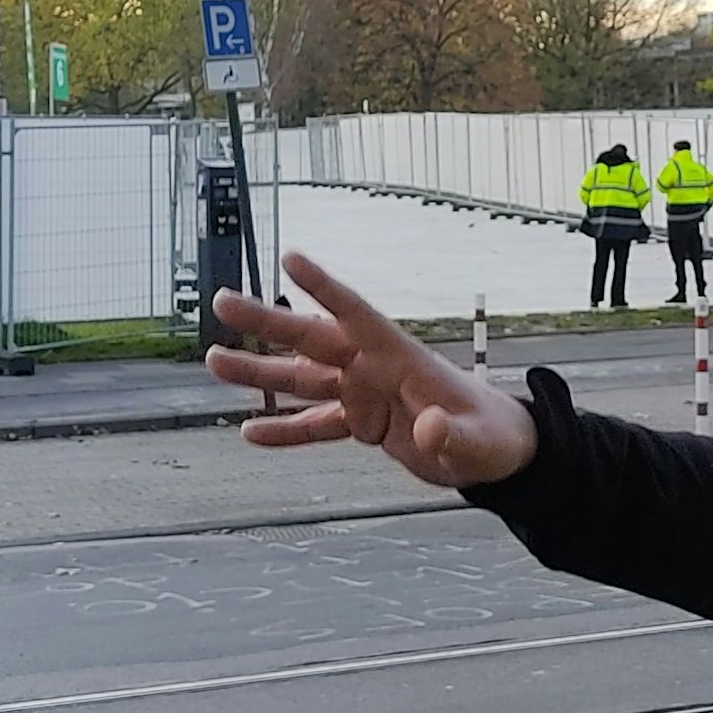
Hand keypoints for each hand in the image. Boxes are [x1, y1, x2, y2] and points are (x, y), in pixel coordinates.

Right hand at [205, 252, 539, 487]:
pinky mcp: (363, 425)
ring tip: (215, 363)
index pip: (359, 315)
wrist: (496, 455)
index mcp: (404, 360)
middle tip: (222, 301)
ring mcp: (366, 396)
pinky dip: (286, 429)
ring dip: (261, 372)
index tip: (291, 257)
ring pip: (304, 379)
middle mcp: (377, 370)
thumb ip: (451, 436)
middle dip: (269, 322)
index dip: (326, 288)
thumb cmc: (493, 439)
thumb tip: (429, 428)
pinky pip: (317, 424)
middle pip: (315, 340)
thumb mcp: (476, 444)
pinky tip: (251, 432)